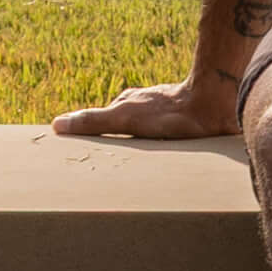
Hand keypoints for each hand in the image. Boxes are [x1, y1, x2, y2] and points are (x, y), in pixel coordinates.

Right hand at [49, 80, 242, 149]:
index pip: (106, 118)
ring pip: (151, 132)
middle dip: (119, 141)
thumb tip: (57, 125)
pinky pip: (172, 139)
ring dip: (144, 147)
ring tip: (138, 168)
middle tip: (111, 163)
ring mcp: (170, 112)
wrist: (214, 106)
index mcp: (130, 102)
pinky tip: (168, 162)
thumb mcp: (124, 119)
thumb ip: (93, 123)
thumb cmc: (169, 114)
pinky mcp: (191, 124)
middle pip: (128, 124)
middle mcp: (148, 104)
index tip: (84, 148)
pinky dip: (165, 149)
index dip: (95, 132)